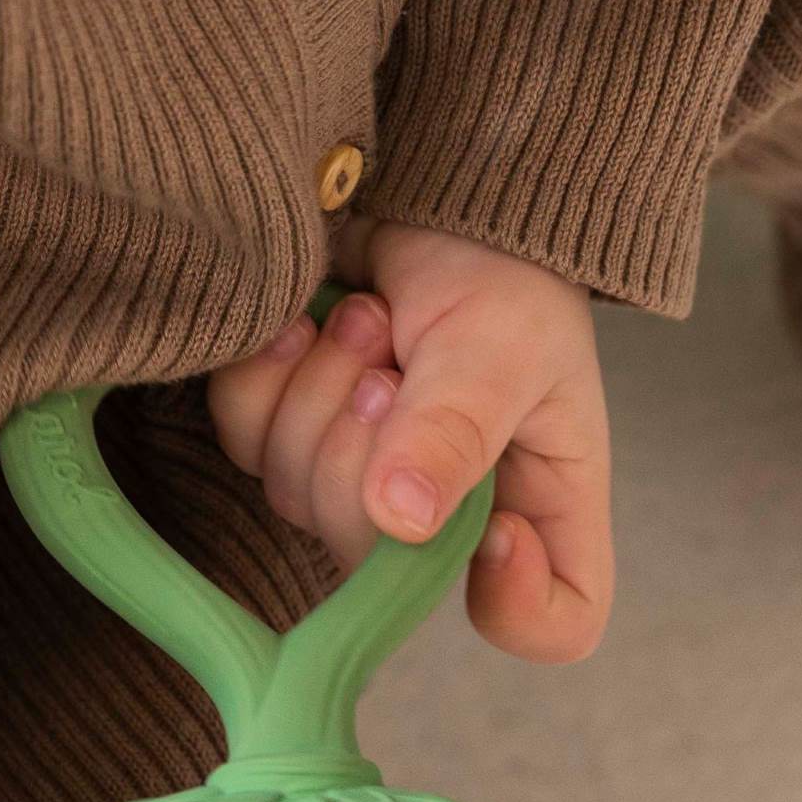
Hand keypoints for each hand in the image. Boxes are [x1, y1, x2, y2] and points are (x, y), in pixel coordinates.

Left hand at [210, 224, 612, 661]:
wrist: (423, 181)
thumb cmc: (500, 260)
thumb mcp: (501, 338)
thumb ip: (456, 428)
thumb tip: (403, 523)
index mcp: (541, 500)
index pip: (556, 620)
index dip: (520, 603)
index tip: (494, 528)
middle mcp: (449, 515)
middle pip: (382, 566)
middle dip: (371, 447)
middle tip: (394, 362)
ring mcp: (360, 483)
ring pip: (299, 498)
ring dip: (321, 391)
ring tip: (365, 315)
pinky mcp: (290, 434)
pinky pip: (245, 442)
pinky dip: (264, 377)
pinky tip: (300, 325)